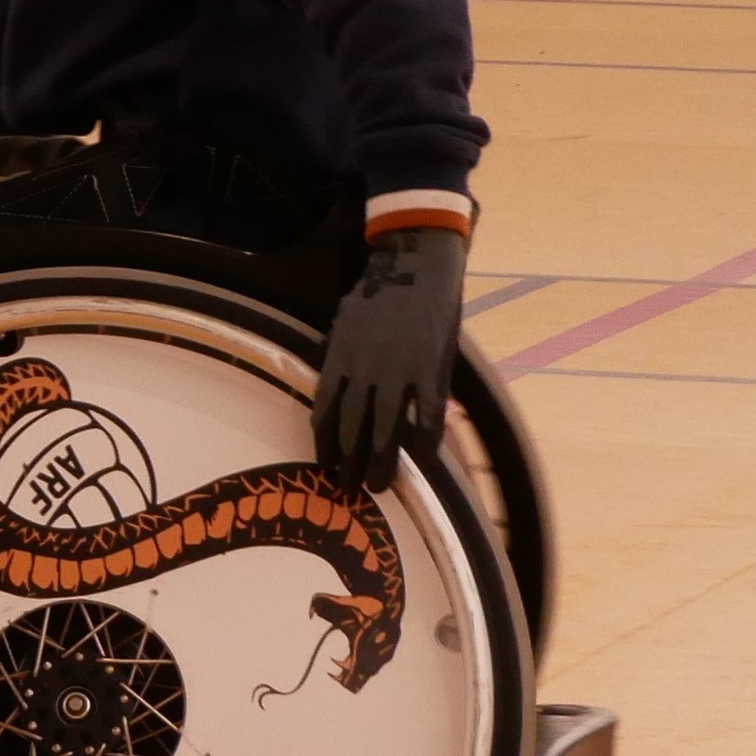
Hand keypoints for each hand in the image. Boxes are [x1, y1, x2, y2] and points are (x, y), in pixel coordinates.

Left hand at [313, 226, 462, 490]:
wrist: (415, 266)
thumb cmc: (378, 293)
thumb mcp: (345, 325)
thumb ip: (341, 358)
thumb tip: (336, 389)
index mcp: (339, 359)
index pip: (324, 412)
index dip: (324, 444)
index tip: (325, 465)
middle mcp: (365, 371)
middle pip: (352, 428)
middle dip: (349, 462)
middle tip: (347, 489)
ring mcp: (399, 373)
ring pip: (386, 430)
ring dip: (382, 461)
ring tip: (378, 486)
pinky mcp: (431, 371)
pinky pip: (427, 416)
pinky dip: (426, 440)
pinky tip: (424, 459)